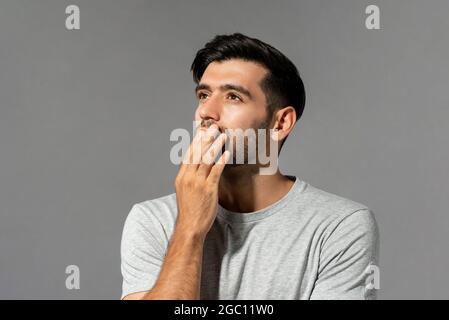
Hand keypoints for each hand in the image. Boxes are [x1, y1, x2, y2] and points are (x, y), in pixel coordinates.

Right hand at [174, 124, 229, 239]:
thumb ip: (190, 178)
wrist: (190, 226)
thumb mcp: (185, 191)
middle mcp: (188, 178)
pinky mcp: (208, 189)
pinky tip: (227, 154)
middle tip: (213, 128)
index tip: (202, 131)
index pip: (189, 155)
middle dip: (206, 139)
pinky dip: (221, 161)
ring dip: (216, 146)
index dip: (196, 142)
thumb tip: (197, 168)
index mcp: (181, 177)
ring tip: (222, 136)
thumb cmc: (190, 210)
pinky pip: (216, 172)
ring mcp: (198, 183)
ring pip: (207, 160)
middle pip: (198, 154)